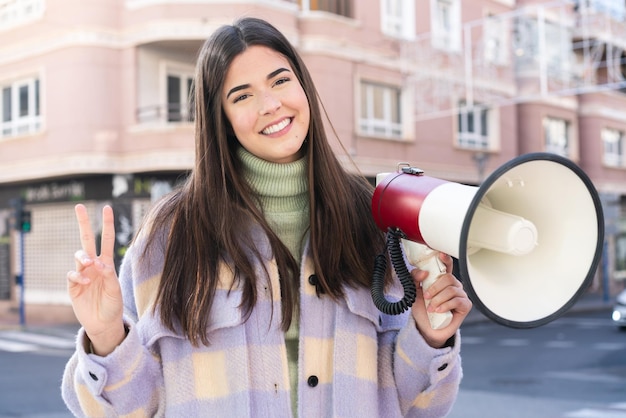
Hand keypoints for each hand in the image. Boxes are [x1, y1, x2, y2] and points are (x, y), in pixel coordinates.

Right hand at [67, 204, 124, 355]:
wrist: (103, 323)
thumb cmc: (113, 305)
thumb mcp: (116, 290)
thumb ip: (109, 276)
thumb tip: (100, 262)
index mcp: (106, 263)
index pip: (107, 239)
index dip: (107, 224)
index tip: (107, 207)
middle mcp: (94, 265)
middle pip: (87, 240)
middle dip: (83, 223)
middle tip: (79, 206)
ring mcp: (82, 274)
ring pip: (79, 255)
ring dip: (83, 256)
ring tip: (89, 262)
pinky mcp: (73, 286)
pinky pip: (72, 274)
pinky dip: (78, 275)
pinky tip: (86, 281)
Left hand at [410, 252, 471, 347]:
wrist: (427, 328)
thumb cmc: (423, 309)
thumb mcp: (414, 292)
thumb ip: (415, 279)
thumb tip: (424, 272)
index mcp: (442, 279)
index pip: (446, 265)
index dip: (445, 259)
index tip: (440, 254)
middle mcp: (453, 285)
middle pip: (448, 278)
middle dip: (435, 287)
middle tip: (427, 296)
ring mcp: (460, 295)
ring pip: (452, 290)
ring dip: (438, 299)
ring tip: (431, 307)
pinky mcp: (465, 306)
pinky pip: (457, 301)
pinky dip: (445, 306)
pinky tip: (438, 311)